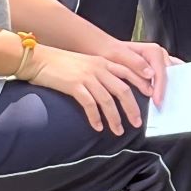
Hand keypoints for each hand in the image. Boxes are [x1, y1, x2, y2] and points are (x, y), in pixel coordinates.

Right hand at [24, 46, 153, 134]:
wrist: (39, 59)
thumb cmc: (62, 64)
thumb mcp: (87, 63)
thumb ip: (102, 72)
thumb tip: (114, 89)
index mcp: (104, 62)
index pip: (129, 72)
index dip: (141, 83)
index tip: (151, 95)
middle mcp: (99, 68)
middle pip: (123, 89)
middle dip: (132, 108)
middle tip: (138, 123)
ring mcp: (87, 76)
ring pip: (108, 100)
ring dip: (115, 118)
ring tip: (118, 131)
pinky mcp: (74, 85)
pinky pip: (90, 105)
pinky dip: (95, 118)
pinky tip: (98, 127)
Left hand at [101, 38, 177, 107]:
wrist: (104, 49)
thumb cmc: (109, 50)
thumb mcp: (118, 54)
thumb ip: (135, 63)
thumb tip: (151, 74)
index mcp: (153, 51)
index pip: (161, 72)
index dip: (160, 88)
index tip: (157, 102)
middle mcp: (159, 55)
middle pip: (169, 75)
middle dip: (167, 91)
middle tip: (162, 107)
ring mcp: (159, 62)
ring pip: (170, 77)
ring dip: (168, 90)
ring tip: (165, 104)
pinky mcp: (157, 69)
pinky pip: (166, 78)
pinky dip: (165, 88)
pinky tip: (164, 98)